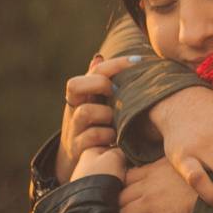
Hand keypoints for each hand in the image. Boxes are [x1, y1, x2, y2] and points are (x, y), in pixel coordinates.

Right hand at [55, 54, 138, 183]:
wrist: (81, 156)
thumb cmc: (97, 123)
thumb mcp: (100, 102)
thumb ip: (101, 81)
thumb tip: (99, 56)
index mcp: (83, 94)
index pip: (94, 70)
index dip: (115, 64)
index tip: (138, 61)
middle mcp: (74, 107)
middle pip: (74, 85)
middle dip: (99, 85)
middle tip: (116, 92)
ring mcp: (74, 127)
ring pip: (85, 112)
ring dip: (106, 115)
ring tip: (117, 122)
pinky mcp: (77, 147)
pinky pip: (92, 137)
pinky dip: (108, 137)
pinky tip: (117, 140)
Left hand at [119, 158, 196, 212]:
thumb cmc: (212, 177)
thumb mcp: (188, 162)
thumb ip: (172, 164)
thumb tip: (167, 167)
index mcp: (155, 169)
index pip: (125, 177)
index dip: (127, 187)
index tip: (134, 194)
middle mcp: (149, 185)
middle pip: (119, 197)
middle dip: (125, 205)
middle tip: (136, 212)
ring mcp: (153, 204)